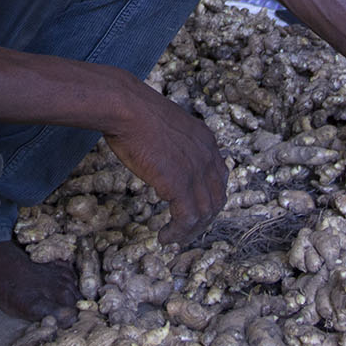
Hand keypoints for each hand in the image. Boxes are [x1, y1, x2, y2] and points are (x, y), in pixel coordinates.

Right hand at [103, 85, 226, 244]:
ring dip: (190, 231)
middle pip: (217, 198)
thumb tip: (164, 157)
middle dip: (204, 218)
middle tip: (187, 230)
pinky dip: (178, 232)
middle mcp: (207, 156)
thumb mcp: (166, 125)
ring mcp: (196, 170)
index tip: (195, 208)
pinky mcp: (180, 184)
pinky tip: (165, 236)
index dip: (209, 196)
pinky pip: (187, 218)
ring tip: (174, 238)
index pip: (219, 176)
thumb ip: (174, 143)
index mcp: (205, 140)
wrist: (126, 108)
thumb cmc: (134, 112)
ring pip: (205, 213)